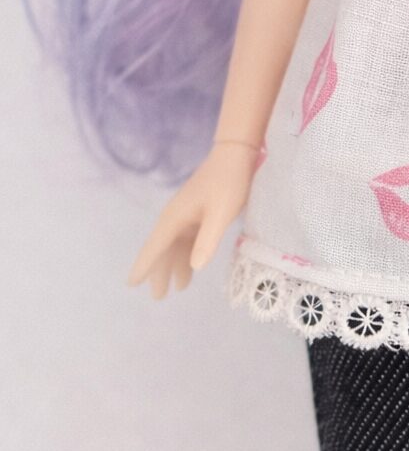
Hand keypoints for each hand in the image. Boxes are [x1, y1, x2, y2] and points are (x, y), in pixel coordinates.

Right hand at [126, 141, 259, 298]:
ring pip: (175, 245)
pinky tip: (192, 267)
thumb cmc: (229, 182)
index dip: (144, 266)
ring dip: (174, 265)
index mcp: (175, 217)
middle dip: (159, 271)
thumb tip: (195, 266)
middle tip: (158, 297)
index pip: (155, 246)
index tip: (132, 283)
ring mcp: (186, 214)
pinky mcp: (198, 212)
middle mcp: (176, 216)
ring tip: (178, 288)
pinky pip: (186, 239)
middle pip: (162, 249)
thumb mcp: (221, 213)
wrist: (236, 154)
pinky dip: (186, 254)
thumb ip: (208, 239)